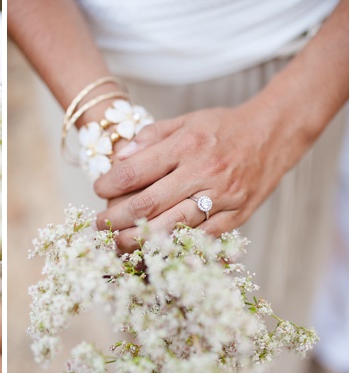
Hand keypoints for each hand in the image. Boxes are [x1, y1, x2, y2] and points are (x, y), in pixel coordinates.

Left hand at [93, 100, 298, 250]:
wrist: (274, 133)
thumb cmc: (223, 127)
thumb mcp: (185, 121)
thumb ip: (150, 137)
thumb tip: (119, 158)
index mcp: (185, 146)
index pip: (134, 171)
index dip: (109, 185)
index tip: (97, 191)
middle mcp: (202, 171)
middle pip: (148, 204)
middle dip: (116, 219)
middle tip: (98, 225)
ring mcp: (221, 196)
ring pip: (172, 226)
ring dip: (139, 239)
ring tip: (118, 242)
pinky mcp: (237, 215)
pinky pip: (201, 238)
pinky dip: (176, 247)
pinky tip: (154, 251)